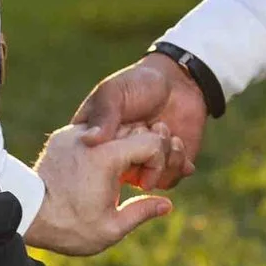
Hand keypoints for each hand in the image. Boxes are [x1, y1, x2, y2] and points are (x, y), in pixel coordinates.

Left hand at [25, 122, 175, 257]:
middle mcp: (91, 137)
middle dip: (145, 150)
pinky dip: (104, 144)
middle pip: (135, 129)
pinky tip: (100, 170)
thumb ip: (142, 212)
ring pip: (114, 127)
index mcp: (107, 157)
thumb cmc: (67, 227)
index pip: (152, 142)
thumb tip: (167, 205)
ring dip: (125, 145)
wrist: (24, 215)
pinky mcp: (61, 137)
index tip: (145, 186)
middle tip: (139, 178)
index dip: (159, 162)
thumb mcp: (110, 228)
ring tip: (121, 175)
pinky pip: (93, 132)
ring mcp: (73, 134)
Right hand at [75, 55, 207, 189]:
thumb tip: (88, 141)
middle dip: (140, 154)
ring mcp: (141, 167)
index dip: (112, 153)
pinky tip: (177, 140)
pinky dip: (177, 162)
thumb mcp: (113, 93)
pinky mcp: (165, 169)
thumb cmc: (137, 83)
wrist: (176, 82)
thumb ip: (102, 115)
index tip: (127, 126)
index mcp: (95, 144)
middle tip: (149, 125)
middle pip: (124, 179)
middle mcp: (117, 161)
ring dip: (161, 157)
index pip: (93, 168)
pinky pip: (169, 181)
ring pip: (149, 182)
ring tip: (163, 127)